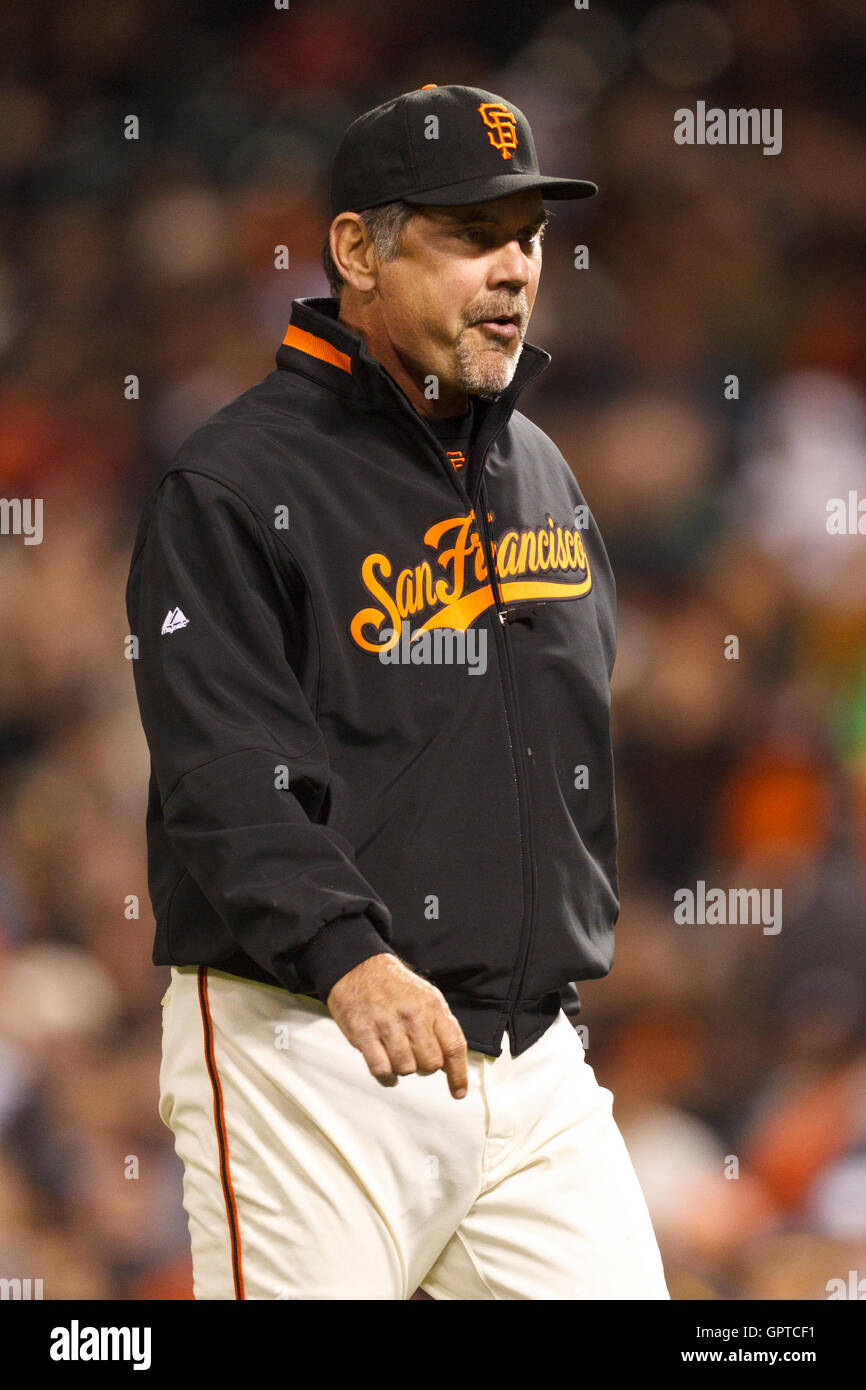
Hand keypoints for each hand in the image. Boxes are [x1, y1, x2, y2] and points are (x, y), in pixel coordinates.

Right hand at [326, 953, 468, 1098]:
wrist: (358, 967)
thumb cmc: (394, 986)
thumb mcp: (426, 997)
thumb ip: (440, 1027)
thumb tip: (452, 1062)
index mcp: (433, 1006)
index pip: (454, 1047)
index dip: (458, 1075)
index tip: (458, 1092)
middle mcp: (413, 1015)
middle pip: (431, 1063)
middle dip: (426, 1067)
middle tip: (416, 1057)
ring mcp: (387, 1024)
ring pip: (406, 1068)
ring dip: (404, 1069)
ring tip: (397, 1057)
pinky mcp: (364, 1034)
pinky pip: (381, 1069)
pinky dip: (386, 1077)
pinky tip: (386, 1070)